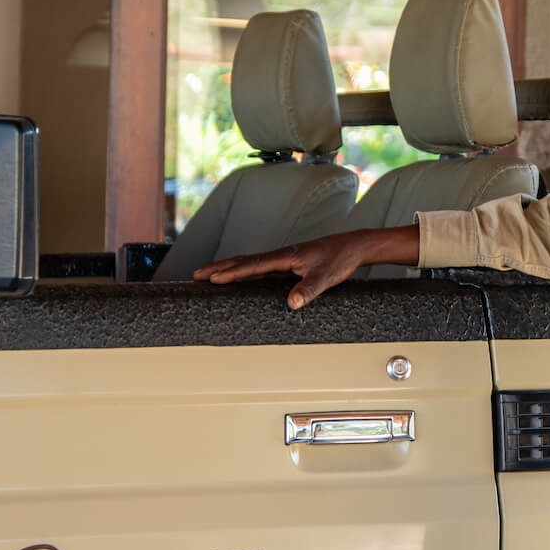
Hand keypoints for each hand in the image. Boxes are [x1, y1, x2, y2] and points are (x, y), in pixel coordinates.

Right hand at [194, 226, 418, 308]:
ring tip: (208, 275)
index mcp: (286, 256)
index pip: (253, 266)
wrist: (353, 246)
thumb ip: (308, 289)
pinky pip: (259, 268)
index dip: (232, 272)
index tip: (212, 278)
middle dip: (219, 267)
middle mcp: (281, 256)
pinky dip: (243, 271)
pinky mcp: (288, 264)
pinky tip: (238, 277)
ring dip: (228, 268)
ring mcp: (283, 259)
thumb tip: (291, 303)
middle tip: (197, 275)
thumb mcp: (327, 277)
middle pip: (244, 261)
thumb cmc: (340, 258)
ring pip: (249, 263)